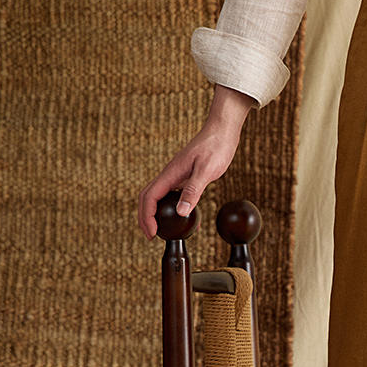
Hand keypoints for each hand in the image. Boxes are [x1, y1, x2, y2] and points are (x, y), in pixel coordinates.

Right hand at [138, 85, 255, 239]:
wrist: (222, 131)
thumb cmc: (215, 147)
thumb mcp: (206, 170)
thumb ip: (193, 190)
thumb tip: (180, 212)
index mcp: (171, 173)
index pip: (150, 197)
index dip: (147, 217)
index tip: (153, 234)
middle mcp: (170, 174)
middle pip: (148, 197)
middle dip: (145, 217)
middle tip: (151, 236)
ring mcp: (176, 174)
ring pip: (157, 195)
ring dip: (154, 212)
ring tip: (160, 229)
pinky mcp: (184, 175)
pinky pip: (170, 193)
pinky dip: (168, 206)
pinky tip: (181, 216)